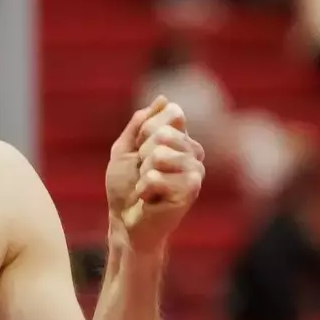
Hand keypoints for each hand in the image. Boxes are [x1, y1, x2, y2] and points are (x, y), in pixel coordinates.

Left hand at [107, 96, 204, 253]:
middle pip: (164, 134)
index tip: (140, 151)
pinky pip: (155, 178)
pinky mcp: (191, 191)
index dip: (145, 132)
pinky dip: (144, 189)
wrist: (123, 220)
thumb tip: (164, 99)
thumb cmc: (124, 186)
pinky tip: (150, 200)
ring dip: (143, 173)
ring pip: (160, 155)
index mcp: (182, 139)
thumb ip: (140, 123)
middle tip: (143, 173)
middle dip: (142, 154)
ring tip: (147, 187)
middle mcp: (194, 153)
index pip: (171, 114)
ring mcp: (196, 172)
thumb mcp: (125, 148)